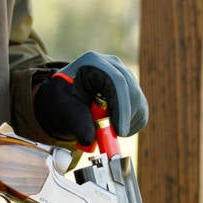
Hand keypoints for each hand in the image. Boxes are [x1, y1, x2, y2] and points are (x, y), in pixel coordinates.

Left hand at [34, 51, 148, 148]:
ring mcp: (124, 75)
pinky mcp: (131, 88)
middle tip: (114, 136)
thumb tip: (89, 140)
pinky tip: (114, 126)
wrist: (65, 98)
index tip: (119, 131)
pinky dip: (130, 123)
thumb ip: (77, 124)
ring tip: (105, 130)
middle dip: (125, 117)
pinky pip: (140, 109)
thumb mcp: (64, 111)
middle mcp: (113, 65)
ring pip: (138, 102)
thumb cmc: (63, 101)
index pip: (116, 82)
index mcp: (93, 62)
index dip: (121, 107)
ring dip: (126, 122)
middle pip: (131, 91)